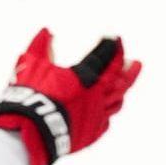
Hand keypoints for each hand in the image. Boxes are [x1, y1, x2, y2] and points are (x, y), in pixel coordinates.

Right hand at [0, 29, 142, 164]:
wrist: (29, 133)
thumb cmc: (30, 96)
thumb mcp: (31, 65)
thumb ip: (40, 46)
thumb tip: (46, 31)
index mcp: (86, 77)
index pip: (104, 56)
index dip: (110, 45)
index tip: (113, 37)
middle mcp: (97, 96)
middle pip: (121, 80)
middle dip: (129, 69)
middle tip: (136, 62)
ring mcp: (97, 116)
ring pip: (117, 101)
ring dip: (122, 91)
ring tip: (123, 85)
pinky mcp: (92, 134)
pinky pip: (106, 121)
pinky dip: (107, 112)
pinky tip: (105, 110)